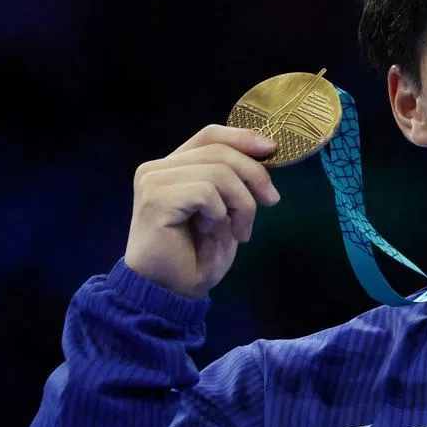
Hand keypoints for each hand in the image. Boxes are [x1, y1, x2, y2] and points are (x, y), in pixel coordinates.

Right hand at [123, 125, 281, 296]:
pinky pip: (206, 193)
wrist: (172, 292)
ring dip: (242, 204)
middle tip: (271, 201)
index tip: (272, 149)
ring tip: (239, 231)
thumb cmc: (198, 255)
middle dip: (255, 175)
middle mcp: (158, 168)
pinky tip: (211, 233)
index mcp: (174, 167)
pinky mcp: (155, 197)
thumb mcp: (228, 209)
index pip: (210, 135)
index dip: (243, 137)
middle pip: (220, 151)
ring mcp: (153, 181)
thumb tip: (265, 146)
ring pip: (219, 172)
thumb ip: (236, 178)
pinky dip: (220, 215)